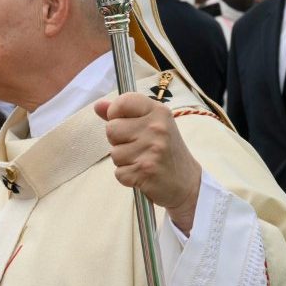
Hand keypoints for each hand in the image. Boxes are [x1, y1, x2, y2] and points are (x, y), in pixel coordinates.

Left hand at [93, 93, 201, 231]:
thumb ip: (123, 114)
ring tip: (142, 160)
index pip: (123, 102)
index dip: (115, 113)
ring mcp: (152, 149)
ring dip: (123, 161)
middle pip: (111, 129)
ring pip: (114, 153)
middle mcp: (157, 128)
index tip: (124, 123)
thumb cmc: (165, 151)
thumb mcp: (150, 125)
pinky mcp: (145, 171)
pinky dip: (127, 176)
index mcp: (158, 112)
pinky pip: (118, 172)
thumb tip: (98, 105)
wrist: (187, 183)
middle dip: (118, 141)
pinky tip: (142, 174)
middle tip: (138, 147)